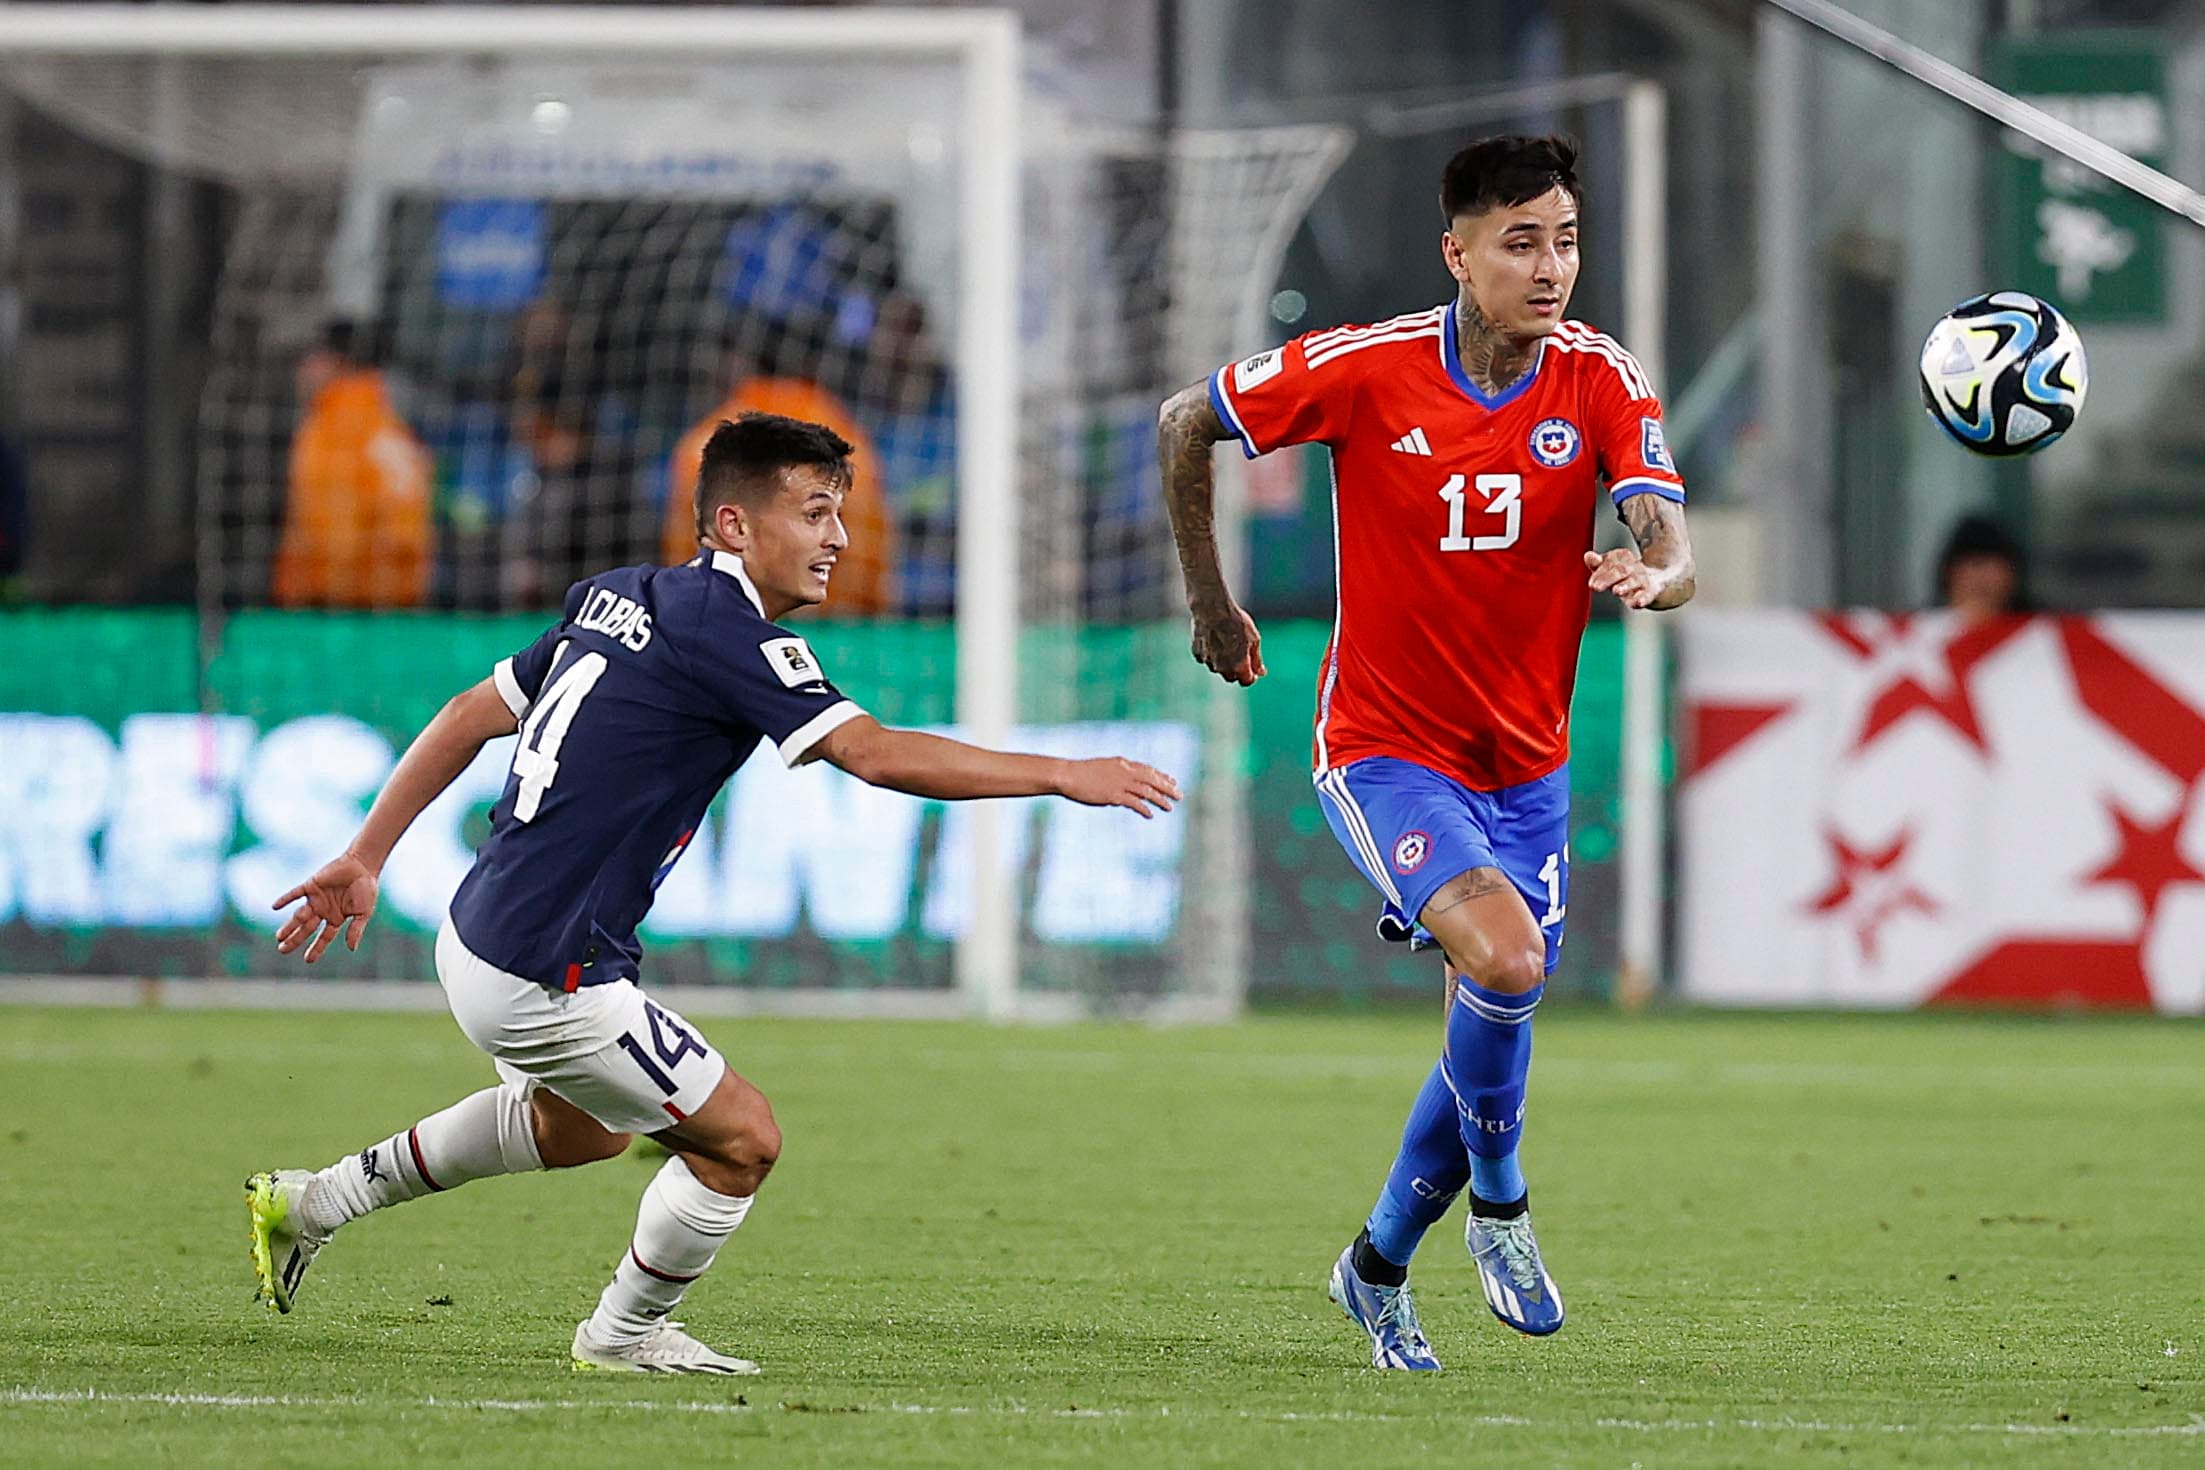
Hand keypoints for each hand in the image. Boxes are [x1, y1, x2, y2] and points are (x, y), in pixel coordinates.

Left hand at [273, 852, 379, 961]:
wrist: (362, 866)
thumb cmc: (366, 889)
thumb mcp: (364, 912)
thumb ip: (356, 929)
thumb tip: (351, 949)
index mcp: (336, 918)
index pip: (324, 937)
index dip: (316, 948)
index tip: (308, 960)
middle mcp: (323, 910)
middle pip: (306, 929)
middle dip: (295, 940)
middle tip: (282, 950)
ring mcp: (316, 898)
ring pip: (299, 915)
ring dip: (289, 926)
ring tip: (279, 937)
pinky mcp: (311, 886)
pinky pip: (295, 893)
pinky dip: (285, 899)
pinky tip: (275, 907)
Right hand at [1056, 758, 1182, 818]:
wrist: (1068, 775)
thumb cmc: (1080, 773)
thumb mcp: (1101, 769)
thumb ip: (1115, 775)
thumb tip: (1122, 786)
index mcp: (1122, 763)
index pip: (1147, 769)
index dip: (1161, 776)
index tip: (1172, 781)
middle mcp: (1125, 771)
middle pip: (1152, 779)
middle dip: (1167, 788)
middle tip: (1180, 795)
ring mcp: (1120, 783)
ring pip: (1147, 791)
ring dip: (1160, 800)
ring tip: (1170, 807)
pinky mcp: (1114, 795)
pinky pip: (1135, 803)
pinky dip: (1144, 809)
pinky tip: (1150, 815)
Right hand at [1189, 599, 1265, 685]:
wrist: (1211, 609)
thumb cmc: (1236, 622)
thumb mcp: (1254, 639)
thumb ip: (1257, 659)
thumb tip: (1261, 672)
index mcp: (1239, 666)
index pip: (1246, 681)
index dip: (1251, 676)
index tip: (1253, 668)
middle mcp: (1223, 668)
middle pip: (1231, 677)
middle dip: (1236, 670)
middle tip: (1240, 654)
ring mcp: (1209, 662)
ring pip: (1217, 668)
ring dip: (1223, 662)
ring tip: (1226, 641)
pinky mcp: (1198, 654)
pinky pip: (1206, 659)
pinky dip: (1211, 653)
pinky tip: (1214, 639)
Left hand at [1584, 548, 1673, 609]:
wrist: (1658, 579)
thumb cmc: (1625, 575)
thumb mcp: (1609, 568)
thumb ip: (1597, 564)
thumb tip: (1588, 556)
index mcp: (1622, 558)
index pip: (1611, 562)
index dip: (1600, 572)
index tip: (1592, 584)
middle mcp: (1633, 567)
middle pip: (1621, 570)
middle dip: (1608, 578)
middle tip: (1595, 586)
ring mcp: (1643, 579)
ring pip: (1634, 581)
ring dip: (1625, 586)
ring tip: (1616, 591)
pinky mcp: (1651, 592)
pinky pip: (1648, 594)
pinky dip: (1643, 599)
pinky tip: (1637, 603)